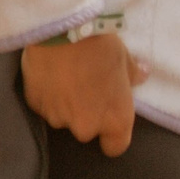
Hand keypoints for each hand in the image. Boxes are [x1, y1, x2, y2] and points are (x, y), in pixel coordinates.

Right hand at [20, 31, 149, 155]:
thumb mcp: (124, 57)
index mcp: (114, 119)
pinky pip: (45, 106)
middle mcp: (85, 127)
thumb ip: (133, 74)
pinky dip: (48, 96)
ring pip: (64, 118)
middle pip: (87, 131)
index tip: (109, 122)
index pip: (115, 146)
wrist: (63, 32)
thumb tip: (142, 76)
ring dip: (65, 104)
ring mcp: (58, 119)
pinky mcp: (36, 107)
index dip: (112, 137)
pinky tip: (51, 75)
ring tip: (66, 78)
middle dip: (86, 114)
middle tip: (86, 88)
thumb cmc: (101, 46)